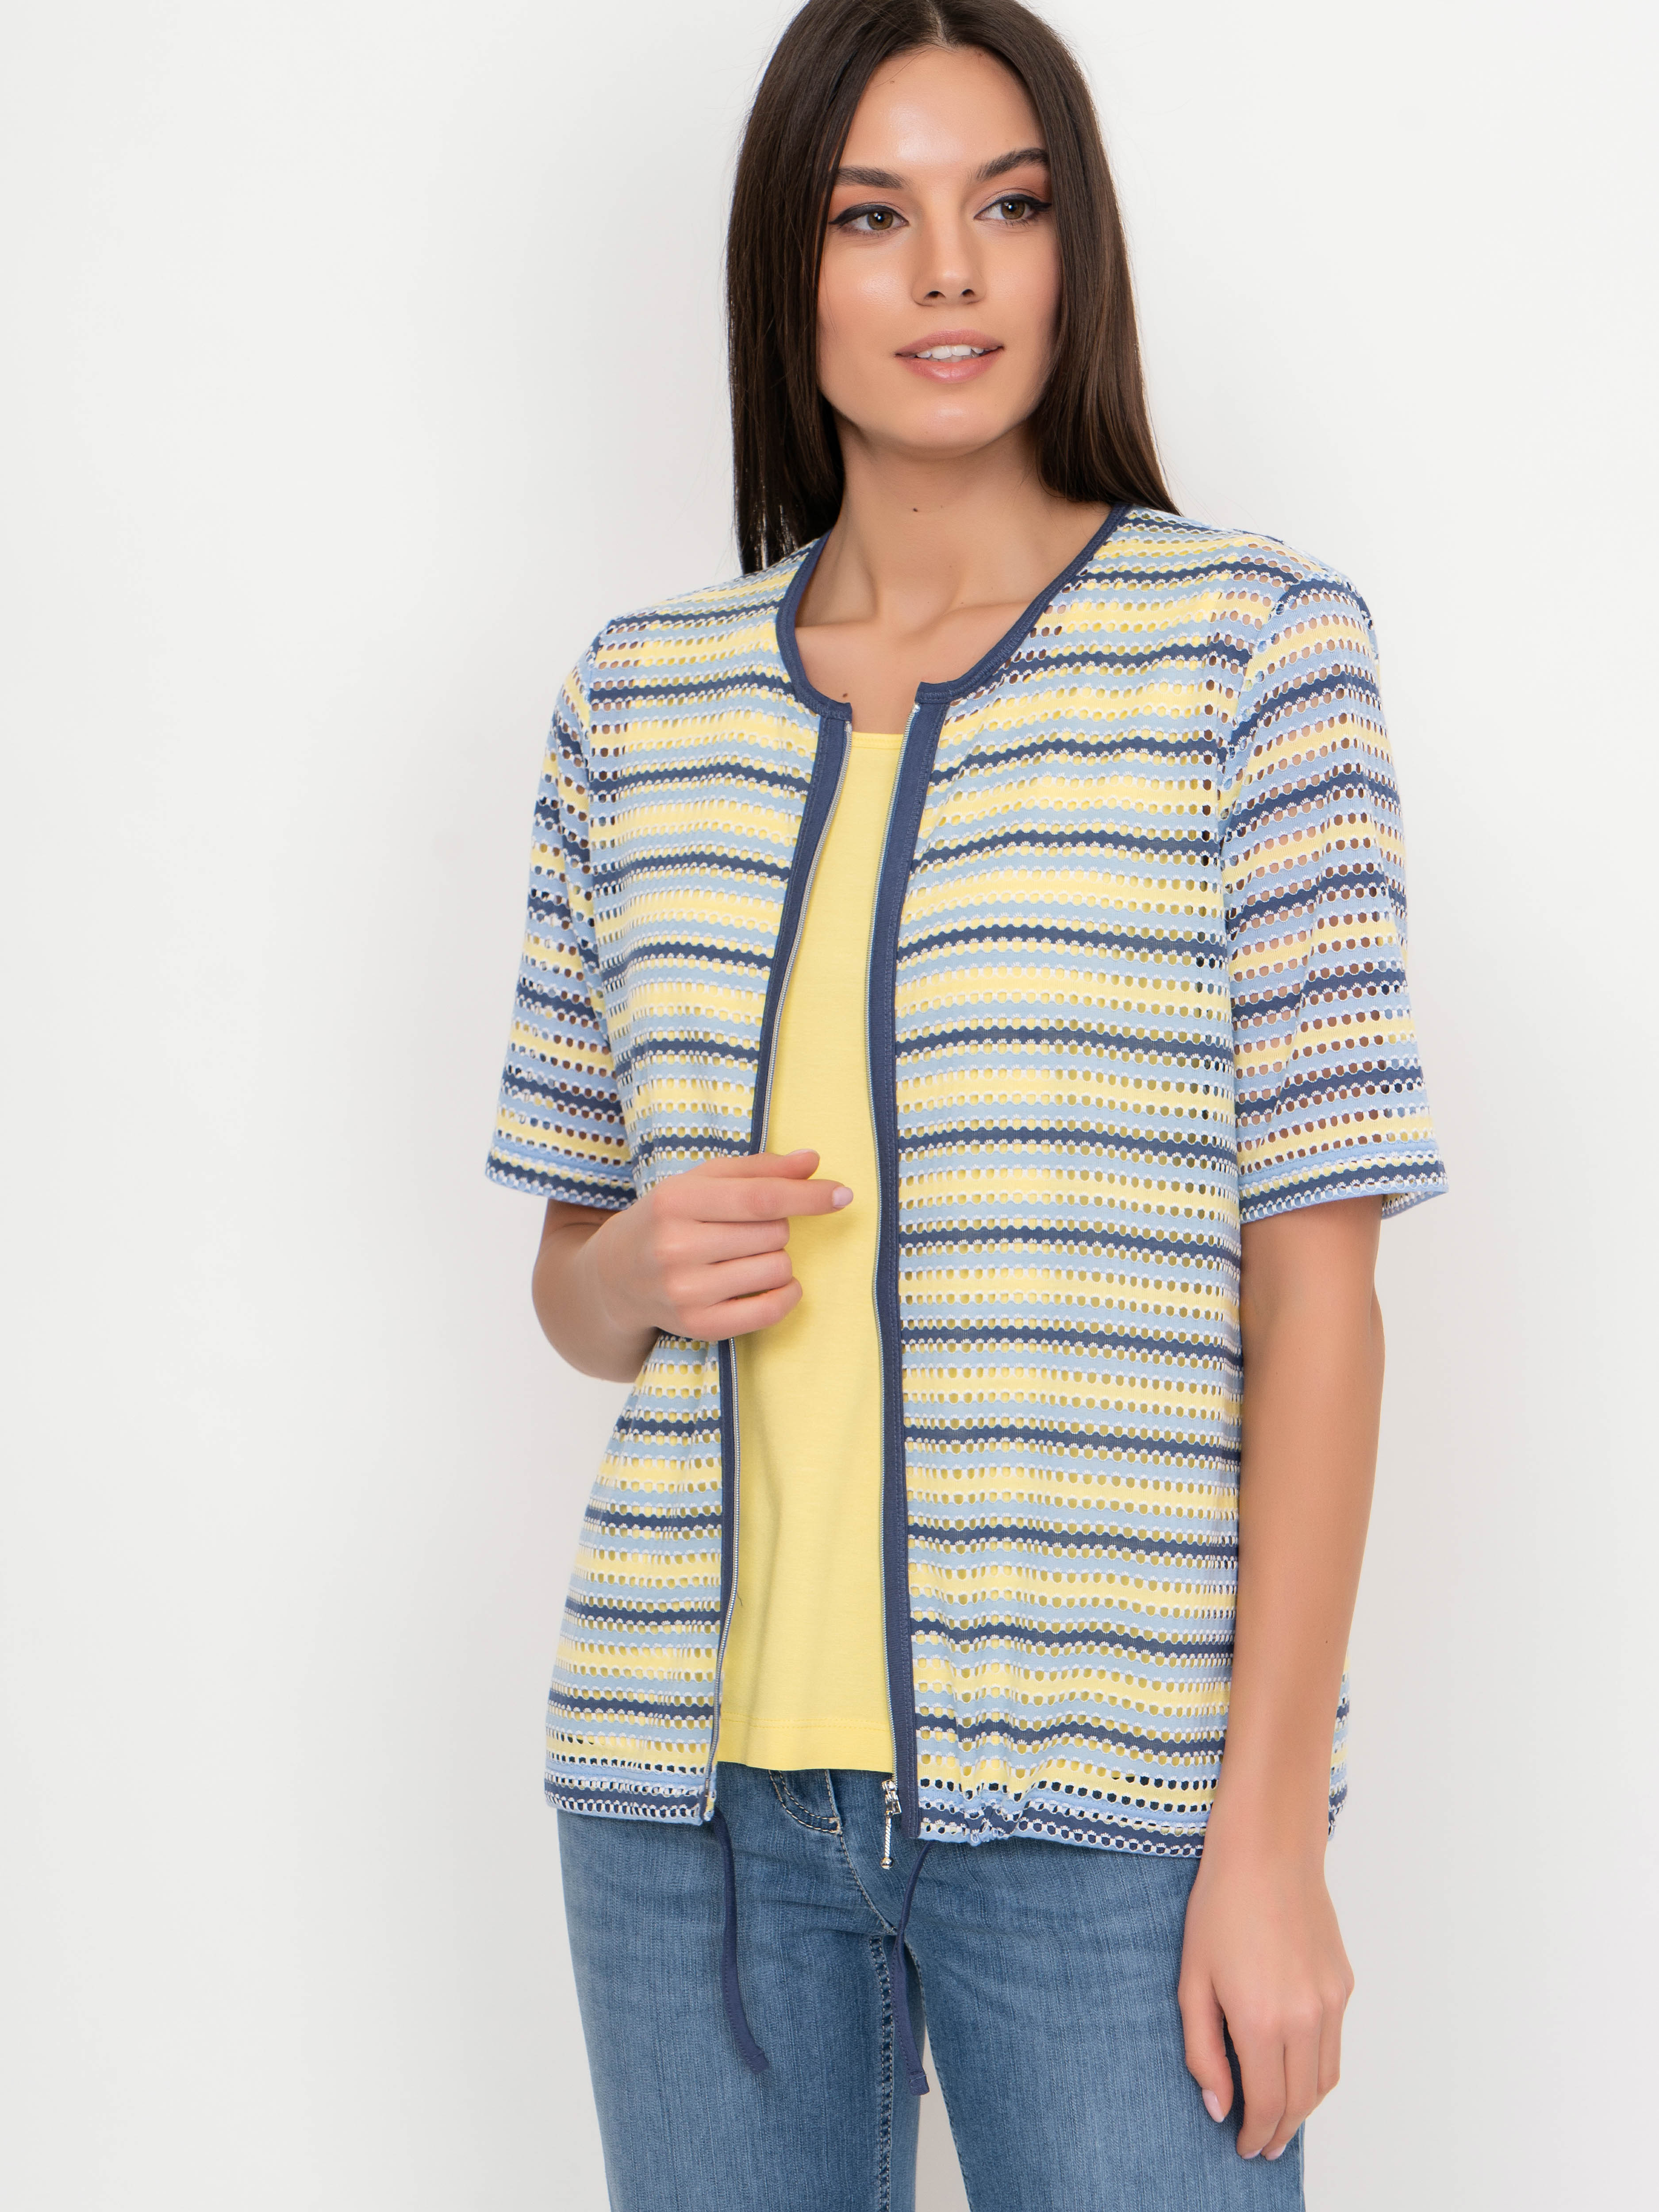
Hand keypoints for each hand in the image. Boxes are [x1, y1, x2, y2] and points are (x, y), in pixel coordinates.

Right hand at [584, 1149, 850, 1344]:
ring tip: (747, 1255)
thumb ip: (758, 1169)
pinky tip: (776, 1284)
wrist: (615, 1276)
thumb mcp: (700, 1182)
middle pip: (773, 1233)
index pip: (760, 1198)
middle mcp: (676, 1247)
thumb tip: (813, 1162)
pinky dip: (786, 1296)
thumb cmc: (667, 1219)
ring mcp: (686, 1291)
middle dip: (777, 1226)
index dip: (808, 1196)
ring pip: (776, 1269)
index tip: (843, 1194)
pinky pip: (769, 1312)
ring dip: (777, 1259)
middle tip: (747, 1229)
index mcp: (676, 1201)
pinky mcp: (698, 1325)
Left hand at [1178, 1827, 1353, 2159]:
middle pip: (1300, 2102)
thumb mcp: (1192, 1981)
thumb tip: (1219, 2106)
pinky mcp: (1344, 1984)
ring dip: (1303, 2106)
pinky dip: (1318, 2069)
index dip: (1255, 2134)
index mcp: (1261, 2020)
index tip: (1243, 2147)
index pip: (1266, 2105)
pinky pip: (1335, 2044)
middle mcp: (1305, 2018)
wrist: (1267, 1851)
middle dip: (1280, 2131)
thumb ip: (1202, 2051)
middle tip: (1262, 2144)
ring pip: (1325, 2079)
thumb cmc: (1219, 1908)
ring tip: (1279, 2115)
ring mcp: (1331, 2001)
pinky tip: (1295, 2066)